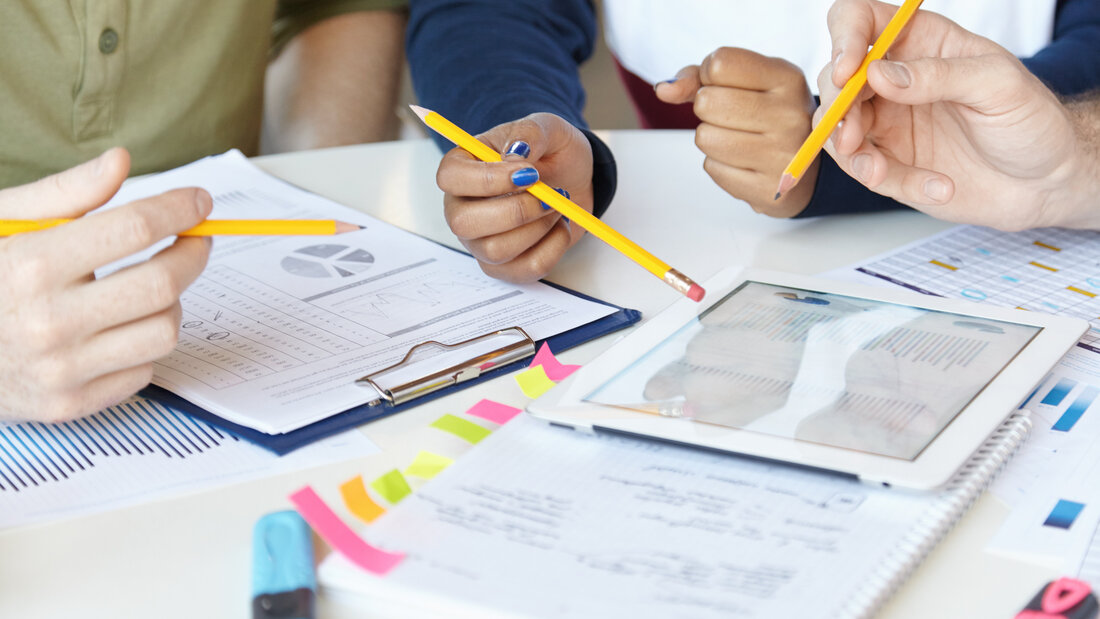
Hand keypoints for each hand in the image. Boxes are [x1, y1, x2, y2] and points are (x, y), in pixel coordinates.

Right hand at [0, 148, 211, 421]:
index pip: (133, 229)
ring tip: (149, 286)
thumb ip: (63, 193)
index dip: (177, 210)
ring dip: (170, 304)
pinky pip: (143, 371)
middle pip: (162, 284)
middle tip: (193, 240)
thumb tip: (119, 161)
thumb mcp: (2, 223)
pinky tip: (120, 327)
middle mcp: (48, 321)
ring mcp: (61, 369)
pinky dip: (142, 345)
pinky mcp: (69, 404)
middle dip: (191, 255)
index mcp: (30, 265)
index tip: (197, 203)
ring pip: (164, 331)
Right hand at [437, 113, 592, 281]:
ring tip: (557, 207)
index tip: (528, 173)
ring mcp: (480, 241)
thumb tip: (515, 154)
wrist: (574, 178)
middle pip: (464, 223)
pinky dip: (553, 248)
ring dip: (538, 229)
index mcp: (462, 168)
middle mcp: (462, 208)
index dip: (487, 179)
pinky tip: (560, 227)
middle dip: (516, 211)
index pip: (450, 178)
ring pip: (496, 250)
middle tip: (550, 195)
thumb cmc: (550, 153)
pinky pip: (524, 270)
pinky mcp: (506, 265)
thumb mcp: (546, 129)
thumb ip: (530, 133)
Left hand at [656, 47, 817, 216]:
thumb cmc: (765, 115)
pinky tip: (744, 162)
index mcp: (787, 79)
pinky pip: (712, 168)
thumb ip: (697, 78)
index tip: (727, 85)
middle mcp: (790, 116)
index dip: (709, 75)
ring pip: (705, 137)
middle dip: (707, 108)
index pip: (719, 64)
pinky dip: (719, 164)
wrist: (802, 167)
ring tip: (738, 138)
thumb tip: (663, 90)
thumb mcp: (744, 82)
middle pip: (706, 102)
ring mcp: (782, 156)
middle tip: (732, 116)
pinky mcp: (767, 189)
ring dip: (711, 138)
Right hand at [819, 0, 1093, 229]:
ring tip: (880, 173)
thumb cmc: (1031, 122)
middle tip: (852, 137)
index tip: (847, 72)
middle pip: (834, 80)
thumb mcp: (998, 86)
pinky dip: (889, 181)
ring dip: (850, 154)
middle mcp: (894, 78)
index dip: (843, 39)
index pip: (859, 20)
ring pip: (834, 129)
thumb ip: (940, 75)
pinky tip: (936, 186)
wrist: (1045, 182)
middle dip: (836, 110)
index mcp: (920, 41)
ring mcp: (886, 121)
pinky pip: (864, 169)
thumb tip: (878, 74)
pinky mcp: (888, 162)